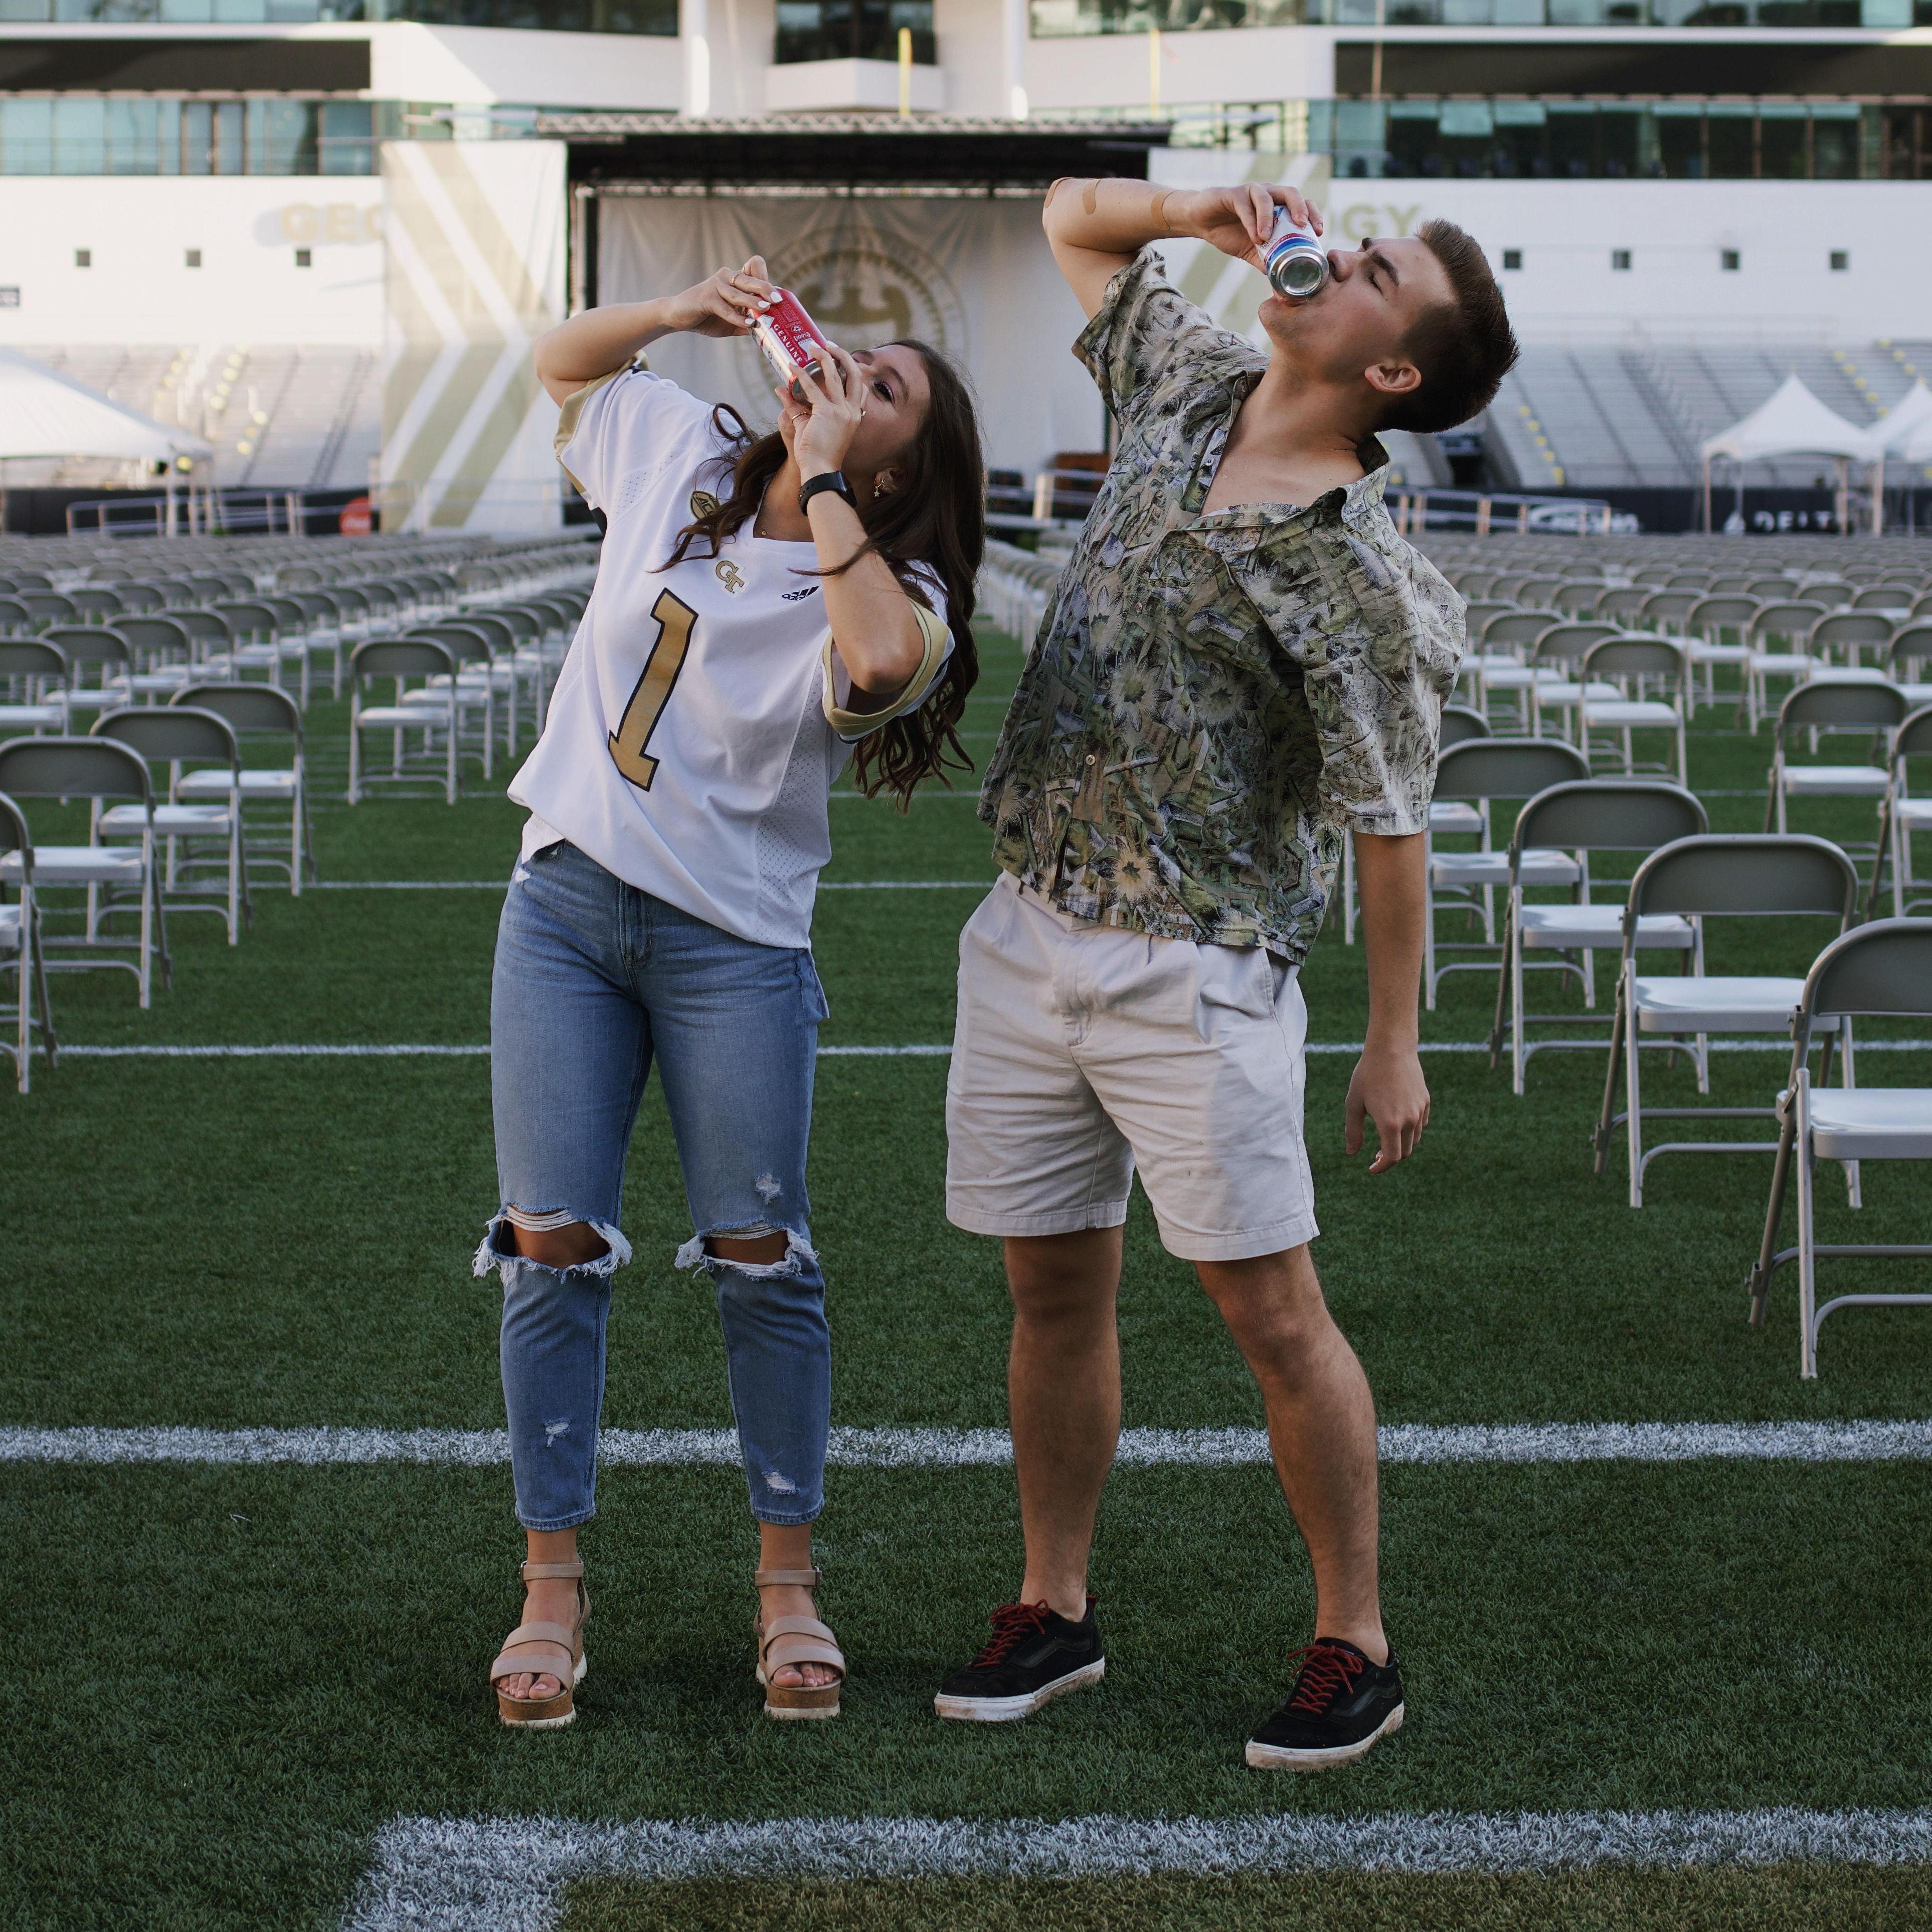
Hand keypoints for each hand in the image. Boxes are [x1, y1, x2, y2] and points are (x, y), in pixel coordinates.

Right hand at [665, 256, 773, 338]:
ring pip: (739, 292)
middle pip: (750, 277)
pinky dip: (737, 317)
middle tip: (777, 300)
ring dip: (753, 302)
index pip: (754, 266)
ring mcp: (716, 285)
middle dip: (766, 288)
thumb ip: (748, 325)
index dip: (765, 278)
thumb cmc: (707, 317)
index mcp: (735, 279)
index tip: (776, 295)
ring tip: (766, 310)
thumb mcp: (731, 323)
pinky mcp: (706, 297)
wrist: (679, 317)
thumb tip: (769, 335)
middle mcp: (727, 277)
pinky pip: (725, 307)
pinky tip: (749, 324)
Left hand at [777, 340, 865, 481]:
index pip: (860, 387)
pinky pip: (813, 388)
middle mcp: (852, 411)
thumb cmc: (817, 454)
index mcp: (854, 416)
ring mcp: (841, 412)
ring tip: (811, 347)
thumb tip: (781, 388)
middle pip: (855, 375)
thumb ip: (796, 406)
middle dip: (843, 356)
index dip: (852, 369)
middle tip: (829, 345)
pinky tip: (792, 367)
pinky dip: (801, 376)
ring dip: (823, 358)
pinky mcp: (826, 413)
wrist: (819, 470)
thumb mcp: (808, 425)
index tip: (840, 357)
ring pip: (836, 375)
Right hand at [1182, 184, 1321, 271]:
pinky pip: (1245, 205)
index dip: (1313, 214)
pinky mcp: (1232, 194)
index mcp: (1278, 206)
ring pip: (1266, 197)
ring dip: (1269, 217)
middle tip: (1302, 226)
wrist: (1203, 222)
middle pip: (1290, 192)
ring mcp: (1250, 192)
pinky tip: (1253, 236)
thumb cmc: (1231, 233)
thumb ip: (1268, 262)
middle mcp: (1268, 194)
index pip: (1302, 203)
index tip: (1319, 231)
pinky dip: (1251, 221)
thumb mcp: (1252, 252)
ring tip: (1266, 238)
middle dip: (1299, 207)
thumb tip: (1283, 286)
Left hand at [1345, 1039, 1429, 1174]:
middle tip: (1376, 1154)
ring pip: (1414, 1140)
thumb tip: (1352, 1153)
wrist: (1391, 1048)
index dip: (1382, 1167)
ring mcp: (1420, 1111)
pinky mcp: (1426, 1101)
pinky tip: (1398, 1122)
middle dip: (1390, 1157)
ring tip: (1386, 1138)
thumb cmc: (1367, 1075)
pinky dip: (1411, 1130)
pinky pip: (1421, 1124)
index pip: (1391, 1158)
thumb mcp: (1353, 1103)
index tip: (1372, 1168)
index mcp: (1390, 1124)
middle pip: (1404, 1152)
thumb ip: (1353, 1131)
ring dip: (1401, 1144)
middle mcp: (1409, 1120)